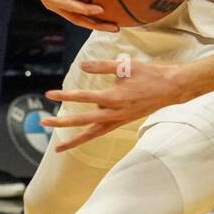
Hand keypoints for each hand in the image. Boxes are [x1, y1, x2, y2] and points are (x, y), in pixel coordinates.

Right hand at [19, 0, 118, 32]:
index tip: (102, 9)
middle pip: (77, 19)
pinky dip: (91, 12)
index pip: (69, 7)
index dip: (85, 10)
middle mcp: (53, 3)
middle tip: (115, 28)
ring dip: (96, 22)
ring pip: (79, 17)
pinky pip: (79, 9)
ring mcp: (58, 2)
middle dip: (96, 25)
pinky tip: (107, 10)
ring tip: (115, 25)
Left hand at [41, 58, 188, 148]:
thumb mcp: (125, 65)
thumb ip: (102, 65)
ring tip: (57, 148)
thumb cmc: (149, 74)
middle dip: (62, 123)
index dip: (65, 96)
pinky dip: (90, 135)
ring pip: (92, 134)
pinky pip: (102, 132)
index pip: (83, 97)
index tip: (49, 95)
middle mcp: (114, 113)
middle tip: (43, 123)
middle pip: (82, 121)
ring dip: (74, 140)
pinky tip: (80, 136)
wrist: (171, 88)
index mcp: (113, 97)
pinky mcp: (123, 122)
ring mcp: (119, 120)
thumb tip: (82, 66)